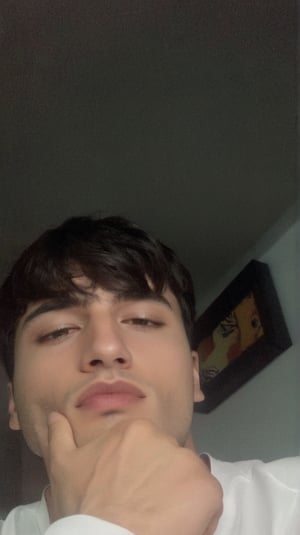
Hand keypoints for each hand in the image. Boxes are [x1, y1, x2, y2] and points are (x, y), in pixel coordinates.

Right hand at [43, 413, 222, 534]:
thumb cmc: (84, 506)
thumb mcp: (63, 467)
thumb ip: (60, 436)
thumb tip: (56, 416)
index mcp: (135, 430)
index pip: (149, 449)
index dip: (142, 474)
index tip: (131, 492)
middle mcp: (166, 439)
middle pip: (170, 463)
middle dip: (161, 483)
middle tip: (143, 508)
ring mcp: (189, 463)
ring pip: (189, 480)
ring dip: (180, 498)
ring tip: (159, 519)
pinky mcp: (207, 489)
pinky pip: (209, 502)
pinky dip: (200, 516)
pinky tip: (177, 527)